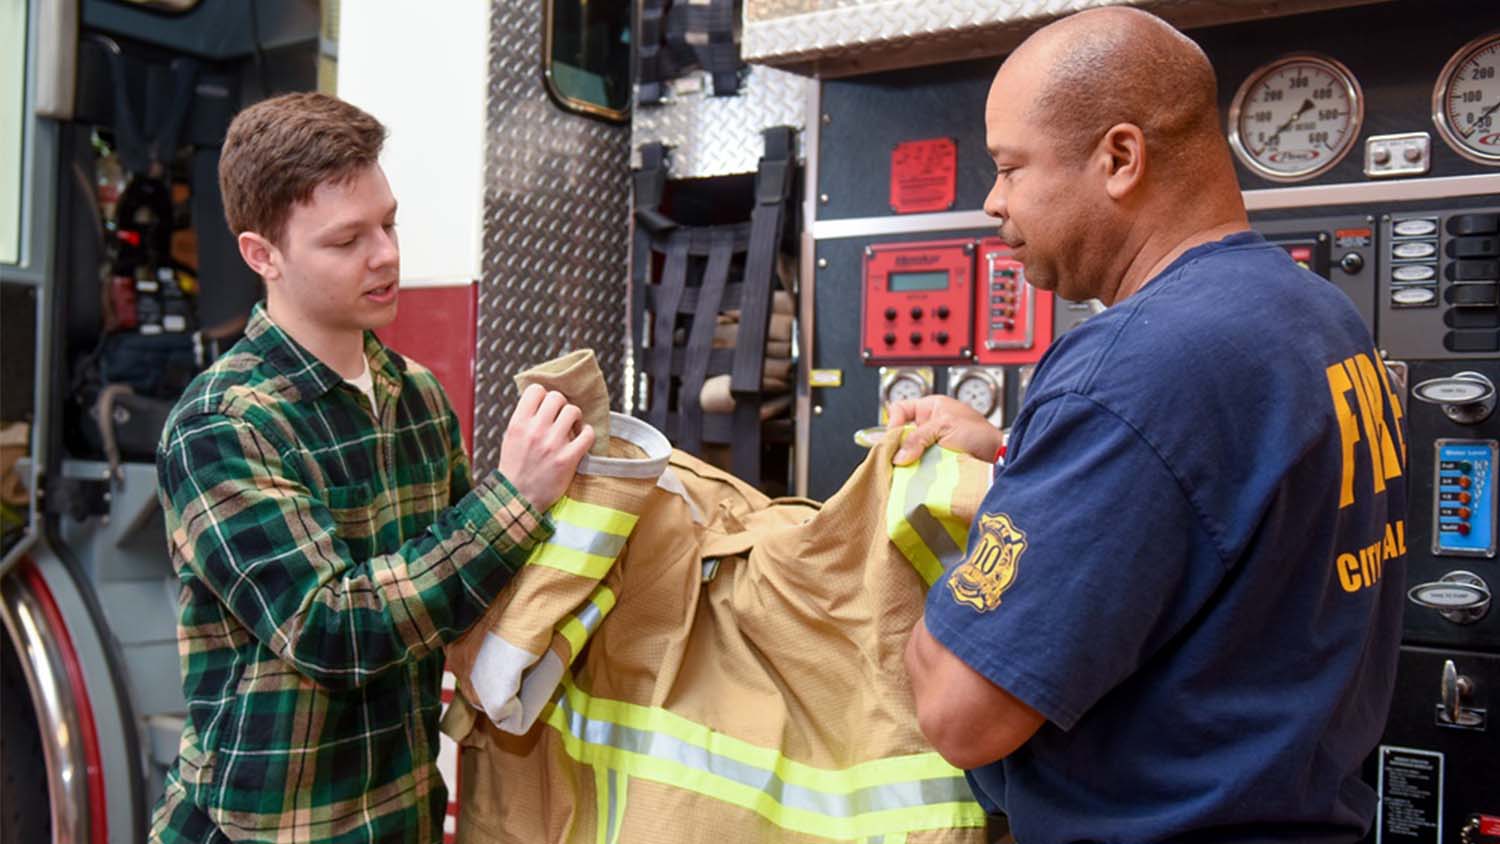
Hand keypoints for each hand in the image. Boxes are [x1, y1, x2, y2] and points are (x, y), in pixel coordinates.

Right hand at [498, 384, 594, 511]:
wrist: (518, 498)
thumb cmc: (515, 468)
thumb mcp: (510, 438)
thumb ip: (524, 419)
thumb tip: (540, 402)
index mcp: (518, 423)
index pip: (536, 390)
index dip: (544, 395)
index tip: (547, 405)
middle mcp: (535, 430)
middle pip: (556, 397)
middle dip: (561, 405)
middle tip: (562, 416)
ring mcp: (552, 444)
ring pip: (573, 411)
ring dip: (575, 417)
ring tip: (572, 427)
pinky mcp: (567, 458)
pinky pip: (587, 434)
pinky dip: (587, 433)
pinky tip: (581, 439)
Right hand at [885, 395, 1002, 465]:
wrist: (998, 458)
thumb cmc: (980, 435)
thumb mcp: (945, 427)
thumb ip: (918, 437)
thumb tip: (899, 455)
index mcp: (931, 407)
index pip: (900, 409)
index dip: (893, 421)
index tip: (894, 437)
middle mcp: (928, 425)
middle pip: (901, 434)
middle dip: (898, 446)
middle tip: (897, 457)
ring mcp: (931, 445)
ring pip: (907, 452)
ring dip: (906, 460)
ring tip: (906, 468)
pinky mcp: (934, 462)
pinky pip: (917, 465)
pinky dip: (914, 470)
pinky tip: (913, 475)